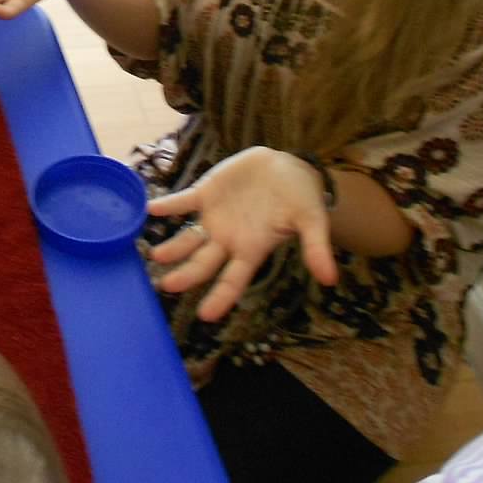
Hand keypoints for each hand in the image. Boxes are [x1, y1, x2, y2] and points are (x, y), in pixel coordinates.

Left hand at [146, 146, 338, 321]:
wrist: (288, 167)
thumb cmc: (301, 198)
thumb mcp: (312, 220)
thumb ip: (316, 248)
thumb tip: (330, 279)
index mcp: (252, 249)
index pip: (234, 280)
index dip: (220, 297)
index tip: (206, 316)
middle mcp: (228, 238)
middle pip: (203, 263)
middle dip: (186, 275)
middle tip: (167, 285)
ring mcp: (214, 217)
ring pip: (188, 236)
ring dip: (172, 245)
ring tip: (156, 252)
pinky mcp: (206, 193)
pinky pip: (183, 201)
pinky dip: (168, 205)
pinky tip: (151, 208)